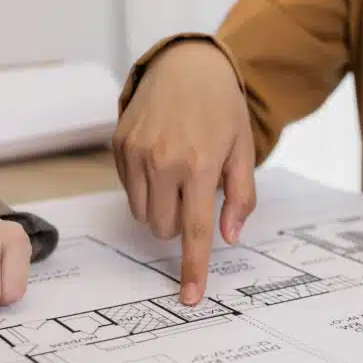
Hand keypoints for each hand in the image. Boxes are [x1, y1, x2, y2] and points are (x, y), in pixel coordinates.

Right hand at [113, 40, 256, 304]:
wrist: (186, 64)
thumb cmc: (221, 110)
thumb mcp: (243, 150)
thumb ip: (240, 197)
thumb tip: (229, 237)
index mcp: (199, 165)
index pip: (194, 231)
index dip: (192, 268)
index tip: (189, 297)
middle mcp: (163, 161)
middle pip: (164, 228)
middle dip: (180, 223)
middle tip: (195, 193)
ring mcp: (136, 153)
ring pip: (143, 214)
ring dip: (162, 209)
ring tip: (178, 176)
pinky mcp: (119, 146)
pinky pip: (129, 191)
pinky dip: (146, 188)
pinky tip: (160, 160)